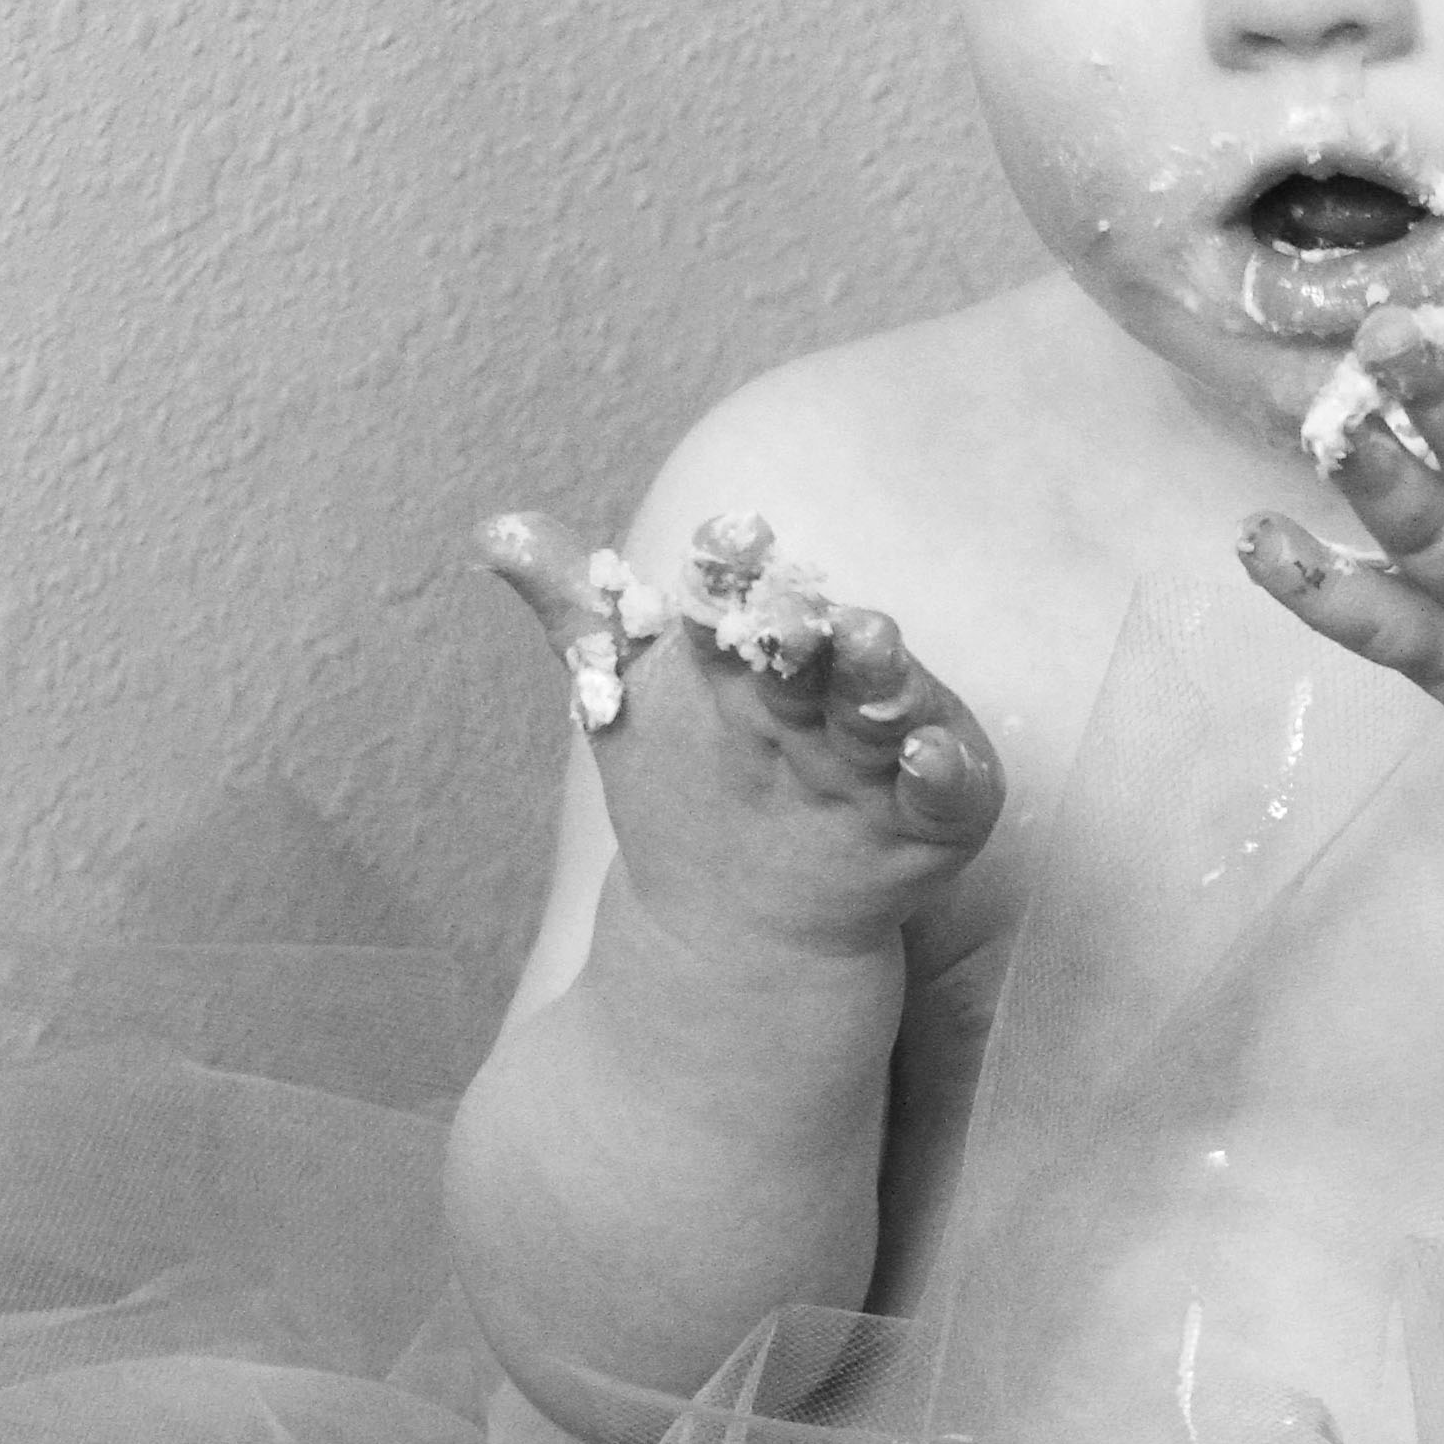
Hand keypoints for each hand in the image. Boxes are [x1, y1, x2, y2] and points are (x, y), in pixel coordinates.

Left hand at [478, 509, 1003, 955]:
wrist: (735, 915)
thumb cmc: (691, 782)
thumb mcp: (627, 698)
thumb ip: (582, 612)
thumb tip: (495, 528)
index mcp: (762, 646)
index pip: (745, 596)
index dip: (736, 570)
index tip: (722, 539)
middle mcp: (833, 684)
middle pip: (825, 645)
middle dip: (815, 622)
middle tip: (796, 603)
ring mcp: (888, 748)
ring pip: (891, 704)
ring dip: (885, 676)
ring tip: (866, 645)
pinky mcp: (938, 815)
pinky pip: (949, 790)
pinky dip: (941, 770)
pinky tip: (922, 754)